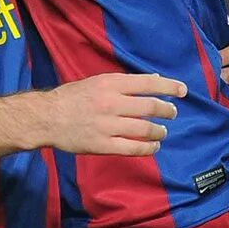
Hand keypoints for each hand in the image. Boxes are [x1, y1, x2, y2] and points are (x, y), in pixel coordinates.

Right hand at [49, 73, 187, 156]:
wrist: (45, 118)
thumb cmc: (70, 97)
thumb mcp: (95, 81)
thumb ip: (122, 82)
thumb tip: (152, 79)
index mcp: (109, 83)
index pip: (148, 83)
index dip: (168, 87)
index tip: (182, 90)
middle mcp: (111, 103)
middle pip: (150, 107)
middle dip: (167, 110)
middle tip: (172, 112)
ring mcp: (107, 125)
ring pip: (144, 129)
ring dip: (159, 130)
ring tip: (163, 131)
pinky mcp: (102, 145)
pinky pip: (133, 148)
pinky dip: (148, 148)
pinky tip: (153, 146)